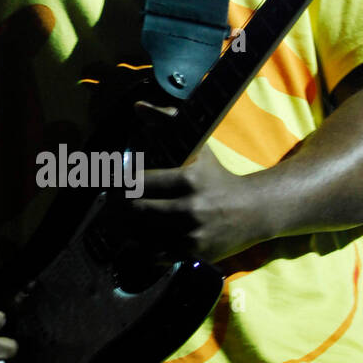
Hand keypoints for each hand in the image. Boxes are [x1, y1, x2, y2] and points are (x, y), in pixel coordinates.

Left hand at [125, 101, 271, 265]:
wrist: (254, 211)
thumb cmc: (218, 176)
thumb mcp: (199, 146)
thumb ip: (167, 122)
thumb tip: (138, 107)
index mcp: (188, 179)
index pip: (136, 183)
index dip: (118, 183)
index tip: (111, 182)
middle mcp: (190, 208)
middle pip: (135, 210)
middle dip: (117, 207)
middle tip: (108, 204)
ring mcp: (191, 234)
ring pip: (141, 235)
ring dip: (124, 228)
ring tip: (115, 221)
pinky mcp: (192, 254)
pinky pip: (154, 255)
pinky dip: (139, 248)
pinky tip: (135, 238)